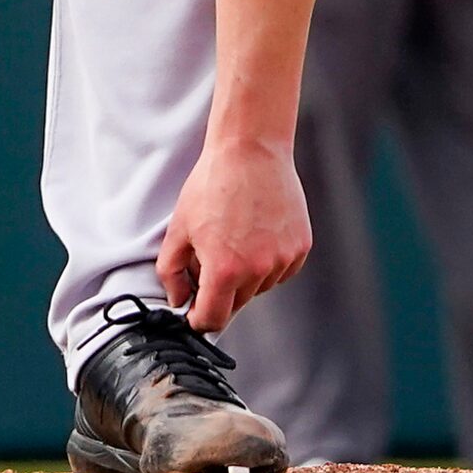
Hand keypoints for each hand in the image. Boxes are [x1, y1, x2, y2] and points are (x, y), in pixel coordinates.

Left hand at [158, 136, 309, 332]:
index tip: (193, 313)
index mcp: (225, 269)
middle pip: (236, 303)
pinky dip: (266, 262)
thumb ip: (172, 271)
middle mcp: (258, 270)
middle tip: (208, 257)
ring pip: (259, 287)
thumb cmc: (210, 187)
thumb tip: (178, 301)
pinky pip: (279, 270)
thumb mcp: (179, 228)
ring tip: (233, 236)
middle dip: (218, 291)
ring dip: (244, 275)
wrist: (250, 153)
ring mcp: (284, 260)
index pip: (213, 319)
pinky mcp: (301, 248)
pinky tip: (255, 232)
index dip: (199, 320)